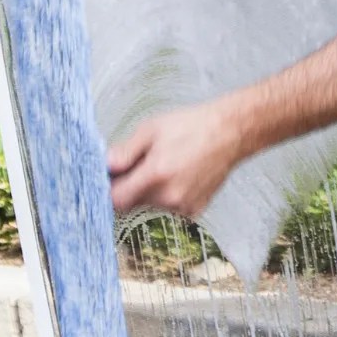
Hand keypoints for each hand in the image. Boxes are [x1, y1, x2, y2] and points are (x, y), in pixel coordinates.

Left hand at [108, 101, 247, 217]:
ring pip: (151, 205)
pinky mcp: (194, 210)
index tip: (112, 178)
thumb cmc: (193, 126)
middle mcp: (170, 196)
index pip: (116, 200)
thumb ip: (125, 151)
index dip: (110, 189)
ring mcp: (184, 206)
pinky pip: (169, 207)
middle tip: (144, 163)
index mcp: (156, 175)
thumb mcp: (151, 129)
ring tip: (167, 166)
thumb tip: (106, 166)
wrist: (231, 133)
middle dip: (131, 186)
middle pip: (132, 203)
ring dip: (150, 191)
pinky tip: (180, 175)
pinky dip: (168, 195)